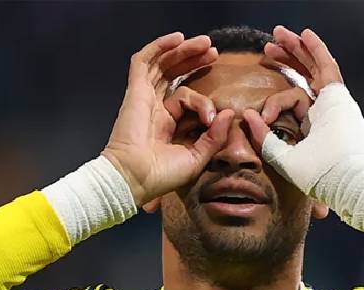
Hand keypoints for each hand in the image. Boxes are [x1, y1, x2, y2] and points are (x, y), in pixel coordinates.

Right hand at [103, 32, 234, 205]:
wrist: (135, 177)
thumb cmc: (162, 174)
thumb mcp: (197, 157)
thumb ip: (214, 137)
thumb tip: (228, 113)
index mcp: (169, 124)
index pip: (188, 100)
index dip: (205, 102)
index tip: (215, 116)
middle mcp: (156, 108)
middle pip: (175, 75)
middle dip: (195, 61)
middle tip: (214, 51)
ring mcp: (145, 98)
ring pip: (163, 65)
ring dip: (183, 51)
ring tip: (205, 43)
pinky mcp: (135, 91)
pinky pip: (144, 62)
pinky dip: (159, 47)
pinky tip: (177, 38)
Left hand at [243, 27, 363, 196]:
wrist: (347, 179)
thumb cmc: (321, 176)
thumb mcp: (284, 158)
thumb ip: (265, 140)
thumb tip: (248, 117)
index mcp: (313, 126)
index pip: (291, 101)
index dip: (271, 103)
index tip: (251, 115)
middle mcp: (324, 110)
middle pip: (303, 77)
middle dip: (286, 60)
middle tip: (268, 47)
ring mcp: (333, 101)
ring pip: (314, 68)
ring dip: (297, 49)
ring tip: (279, 34)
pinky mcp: (338, 96)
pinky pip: (326, 67)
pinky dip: (316, 50)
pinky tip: (305, 35)